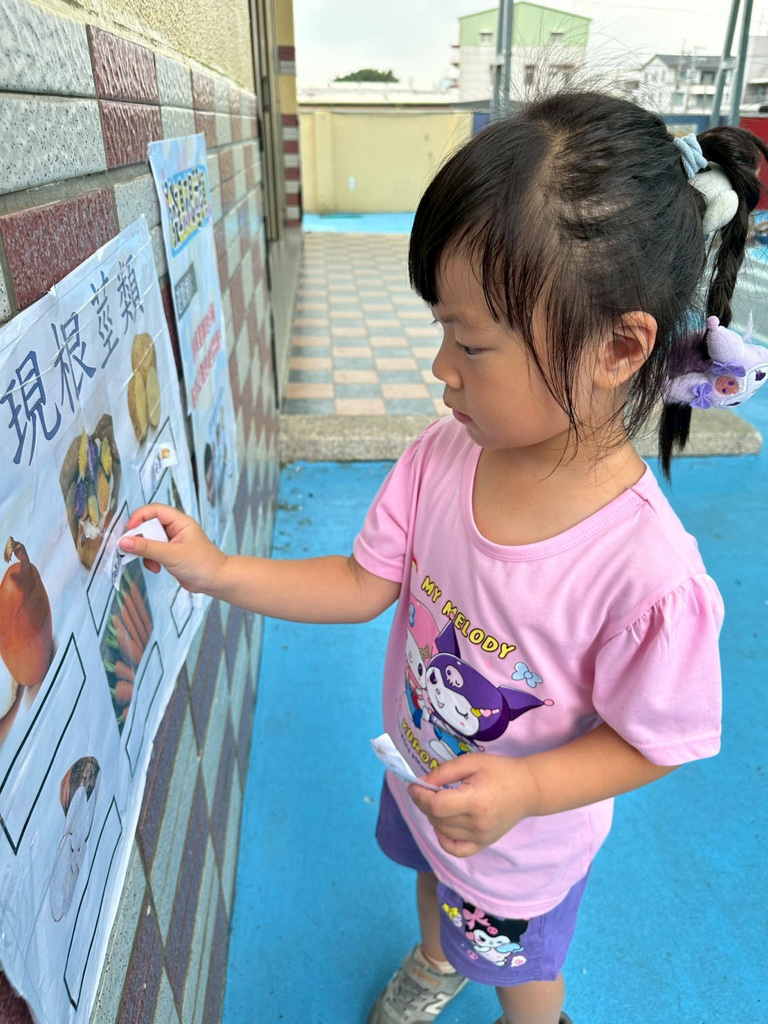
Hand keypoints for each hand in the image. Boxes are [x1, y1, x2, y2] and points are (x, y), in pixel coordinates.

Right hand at [119, 503, 226, 593]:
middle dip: (140, 538)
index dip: (140, 516)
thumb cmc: (202, 564)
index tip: (129, 529)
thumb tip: (124, 541)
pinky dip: (150, 560)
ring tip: (151, 563)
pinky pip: (153, 552)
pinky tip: (156, 569)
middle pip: (149, 525)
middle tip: (133, 548)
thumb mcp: (171, 555)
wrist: (215, 581)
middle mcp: (176, 529)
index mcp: (180, 522)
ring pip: (149, 540)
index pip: (155, 510)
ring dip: (145, 552)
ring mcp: (172, 542)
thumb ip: (147, 548)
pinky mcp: (170, 554)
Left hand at [408, 754, 538, 857]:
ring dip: (433, 816)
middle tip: (427, 789)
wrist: (528, 789)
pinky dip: (443, 839)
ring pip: (442, 832)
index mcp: (476, 800)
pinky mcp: (483, 844)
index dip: (420, 796)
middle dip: (424, 803)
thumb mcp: (472, 762)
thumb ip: (444, 772)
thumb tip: (422, 783)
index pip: (437, 805)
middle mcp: (477, 824)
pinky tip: (443, 824)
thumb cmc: (500, 771)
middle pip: (437, 818)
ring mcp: (481, 837)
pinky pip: (455, 849)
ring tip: (440, 801)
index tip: (414, 785)